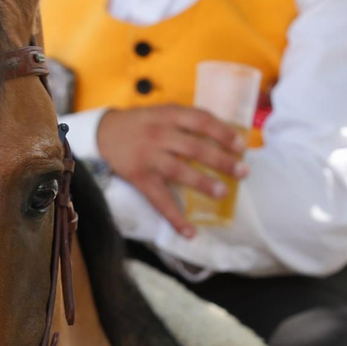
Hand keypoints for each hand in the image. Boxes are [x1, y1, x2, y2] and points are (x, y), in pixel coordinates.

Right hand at [96, 105, 248, 237]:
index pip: (201, 121)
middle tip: (242, 172)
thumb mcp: (163, 112)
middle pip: (194, 148)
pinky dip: (175, 218)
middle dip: (221, 160)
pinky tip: (190, 232)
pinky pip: (160, 200)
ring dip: (203, 183)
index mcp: (168, 115)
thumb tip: (226, 137)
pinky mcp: (140, 178)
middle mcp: (159, 135)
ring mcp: (148, 157)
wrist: (104, 133)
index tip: (241, 146)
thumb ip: (188, 122)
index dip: (223, 133)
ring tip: (223, 193)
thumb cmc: (142, 124)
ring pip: (179, 171)